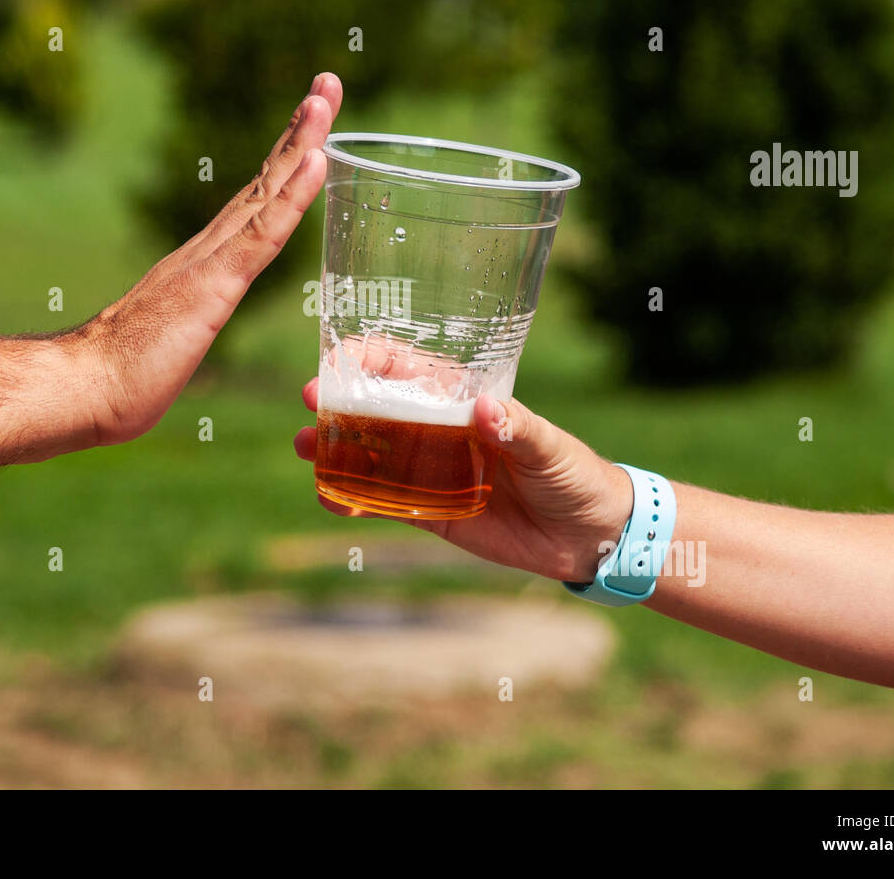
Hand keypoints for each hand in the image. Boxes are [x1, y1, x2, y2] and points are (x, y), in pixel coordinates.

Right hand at [72, 73, 341, 444]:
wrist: (84, 388)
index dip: (287, 158)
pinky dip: (293, 194)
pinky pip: (263, 232)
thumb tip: (189, 325)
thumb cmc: (122, 376)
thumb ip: (187, 320)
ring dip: (301, 143)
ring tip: (323, 98)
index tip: (312, 119)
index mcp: (206, 259)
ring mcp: (211, 261)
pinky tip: (318, 161)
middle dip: (301, 130)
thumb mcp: (175, 339)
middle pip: (265, 177)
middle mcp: (209, 247)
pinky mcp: (213, 285)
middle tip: (328, 81)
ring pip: (266, 191)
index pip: (256, 198)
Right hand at [293, 375, 633, 581]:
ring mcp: (430, 471)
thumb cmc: (574, 473)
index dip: (375, 359)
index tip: (343, 357)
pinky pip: (382, 502)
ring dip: (334, 448)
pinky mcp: (430, 512)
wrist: (589, 535)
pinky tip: (326, 495)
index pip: (412, 369)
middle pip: (378, 408)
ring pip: (370, 454)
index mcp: (466, 400)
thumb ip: (518, 429)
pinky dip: (352, 498)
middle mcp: (440, 430)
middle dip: (342, 401)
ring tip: (304, 447)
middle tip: (312, 399)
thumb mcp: (550, 446)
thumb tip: (486, 409)